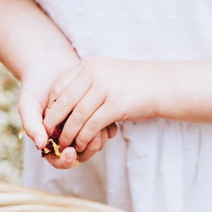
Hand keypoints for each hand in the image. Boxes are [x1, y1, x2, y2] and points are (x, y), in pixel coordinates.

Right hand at [16, 54, 112, 169]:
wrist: (50, 64)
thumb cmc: (35, 86)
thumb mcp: (28, 105)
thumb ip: (31, 125)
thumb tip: (42, 144)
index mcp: (50, 139)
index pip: (58, 159)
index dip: (65, 161)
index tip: (71, 153)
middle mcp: (67, 136)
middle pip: (80, 156)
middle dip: (87, 152)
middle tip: (92, 141)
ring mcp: (82, 126)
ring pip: (94, 145)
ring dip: (99, 141)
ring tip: (100, 130)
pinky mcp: (95, 115)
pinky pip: (104, 131)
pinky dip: (107, 130)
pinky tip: (109, 122)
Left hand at [43, 58, 161, 164]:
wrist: (164, 85)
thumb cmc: (135, 84)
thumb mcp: (108, 75)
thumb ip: (88, 84)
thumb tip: (66, 102)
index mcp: (89, 65)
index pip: (59, 87)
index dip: (51, 107)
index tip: (48, 122)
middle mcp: (94, 73)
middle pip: (64, 102)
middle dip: (54, 123)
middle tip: (50, 138)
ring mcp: (105, 88)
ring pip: (76, 117)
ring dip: (68, 135)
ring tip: (65, 146)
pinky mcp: (116, 104)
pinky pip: (92, 125)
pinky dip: (85, 138)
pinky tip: (83, 146)